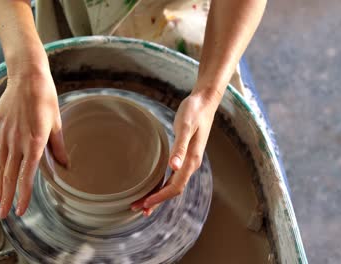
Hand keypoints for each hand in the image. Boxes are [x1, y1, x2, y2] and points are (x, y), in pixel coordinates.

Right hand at [0, 69, 67, 218]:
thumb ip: (57, 147)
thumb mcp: (57, 123)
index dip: (23, 195)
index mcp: (34, 142)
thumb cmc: (46, 99)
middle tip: (3, 214)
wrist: (27, 76)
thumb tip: (65, 166)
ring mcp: (3, 134)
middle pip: (9, 176)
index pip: (26, 176)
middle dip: (6, 197)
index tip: (20, 210)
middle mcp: (16, 141)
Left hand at [131, 92, 217, 215]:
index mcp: (192, 161)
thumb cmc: (194, 112)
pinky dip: (162, 184)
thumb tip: (174, 166)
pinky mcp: (185, 156)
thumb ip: (180, 147)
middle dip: (155, 201)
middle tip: (136, 208)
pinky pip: (173, 176)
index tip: (144, 204)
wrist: (204, 102)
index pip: (175, 187)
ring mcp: (188, 161)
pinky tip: (154, 186)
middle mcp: (191, 164)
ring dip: (158, 195)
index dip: (159, 197)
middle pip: (173, 190)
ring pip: (173, 185)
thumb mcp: (185, 127)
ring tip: (142, 202)